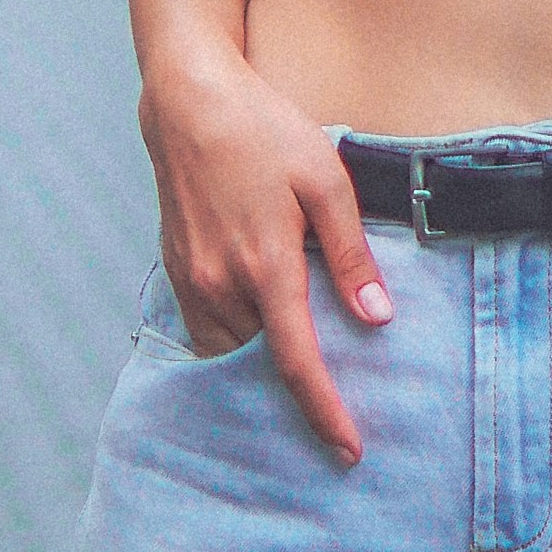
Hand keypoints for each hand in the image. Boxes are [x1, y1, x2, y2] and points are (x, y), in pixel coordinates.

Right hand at [141, 58, 394, 465]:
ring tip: (299, 386)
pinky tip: (258, 341)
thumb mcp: (325, 181)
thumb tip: (376, 316)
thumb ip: (350, 253)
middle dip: (294, 400)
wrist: (188, 102)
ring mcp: (192, 282)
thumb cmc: (263, 133)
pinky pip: (206, 332)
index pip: (297, 362)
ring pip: (229, 354)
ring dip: (260, 375)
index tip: (349, 449)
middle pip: (260, 367)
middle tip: (334, 423)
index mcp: (266, 266)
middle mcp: (222, 285)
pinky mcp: (176, 272)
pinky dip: (232, 348)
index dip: (324, 412)